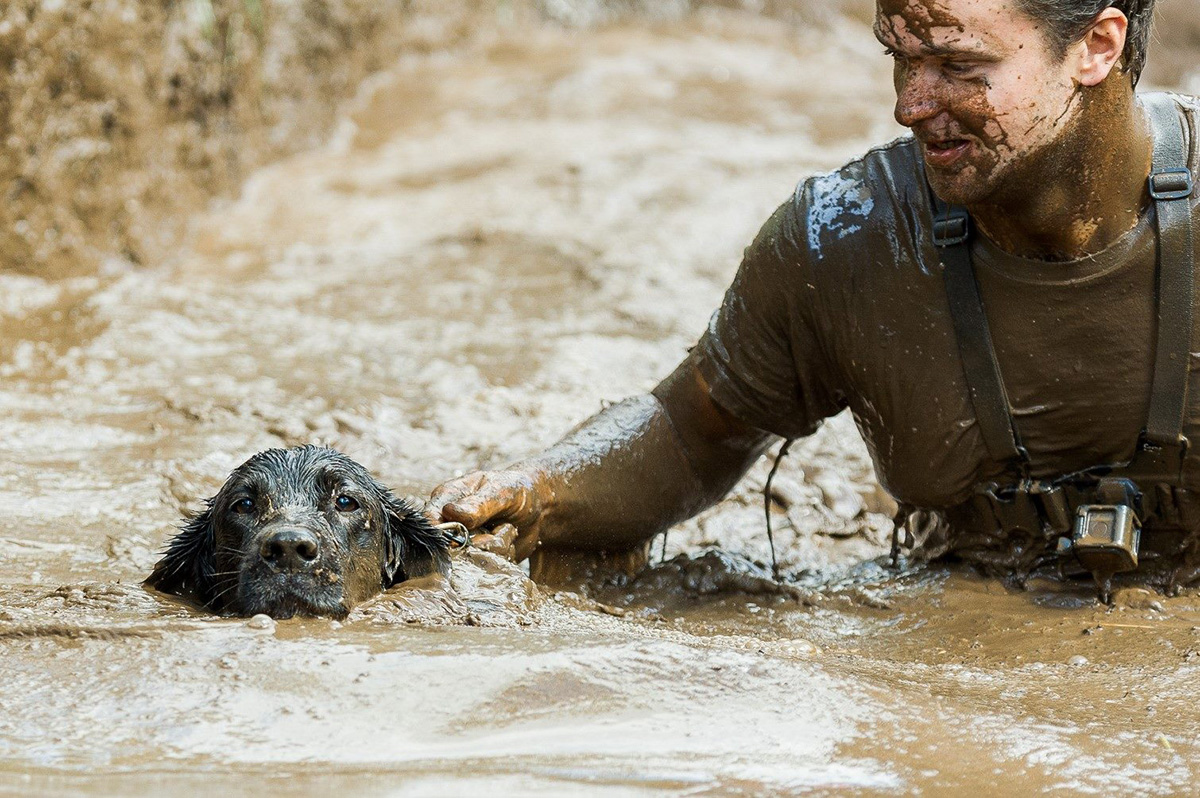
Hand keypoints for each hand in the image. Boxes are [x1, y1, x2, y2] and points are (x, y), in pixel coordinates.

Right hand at [427, 469, 544, 560]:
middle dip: (479, 542)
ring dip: (495, 548)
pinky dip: (501, 557)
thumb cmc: (514, 490)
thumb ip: (478, 504)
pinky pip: (484, 569)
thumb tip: (450, 512)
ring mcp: (461, 544)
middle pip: (448, 549)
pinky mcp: (476, 559)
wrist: (537, 507)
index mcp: (446, 499)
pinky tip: (508, 541)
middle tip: (501, 526)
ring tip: (506, 529)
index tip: (467, 535)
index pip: (429, 522)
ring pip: (469, 561)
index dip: (443, 534)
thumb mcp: (500, 491)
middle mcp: (449, 524)